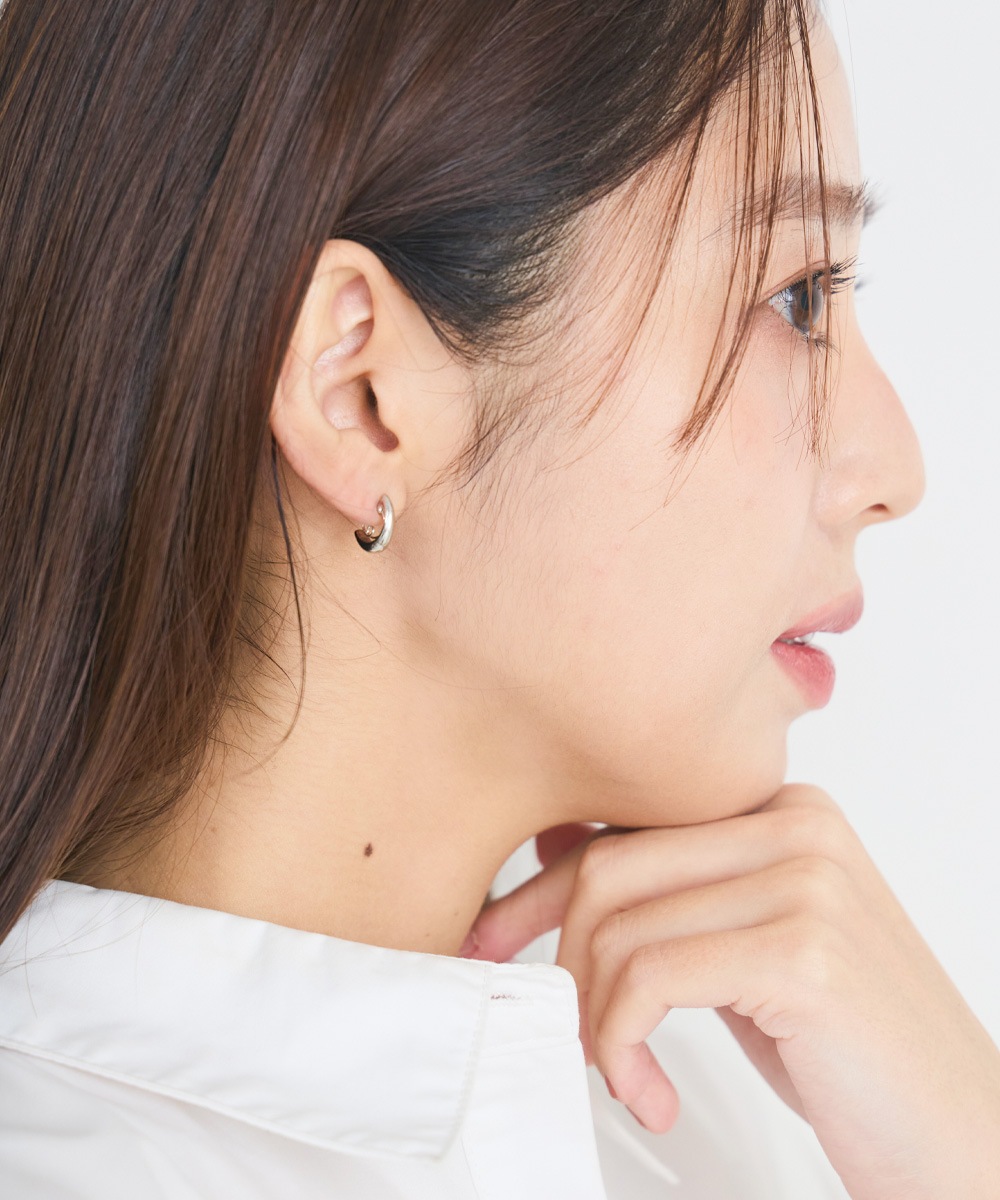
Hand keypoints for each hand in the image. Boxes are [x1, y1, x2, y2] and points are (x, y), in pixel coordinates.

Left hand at [466, 784, 999, 1199]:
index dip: (539, 890)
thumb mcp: (746, 947)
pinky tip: (650, 1091)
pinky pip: (649, 983)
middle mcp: (795, 826)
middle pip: (608, 870)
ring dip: (597, 1020)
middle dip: (557, 957)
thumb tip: (555, 852)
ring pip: (620, 930)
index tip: (493, 939)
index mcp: (781, 809)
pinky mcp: (802, 952)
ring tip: (623, 1071)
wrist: (959, 1130)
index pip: (623, 828)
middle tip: (562, 1029)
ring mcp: (805, 882)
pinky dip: (622, 1048)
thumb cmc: (849, 1048)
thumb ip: (674, 896)